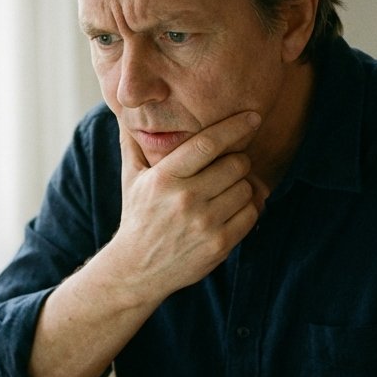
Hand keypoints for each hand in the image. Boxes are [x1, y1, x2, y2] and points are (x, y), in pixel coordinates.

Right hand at [112, 111, 264, 296]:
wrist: (137, 269)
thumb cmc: (138, 217)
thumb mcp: (131, 178)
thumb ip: (133, 143)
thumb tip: (124, 108)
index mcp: (164, 177)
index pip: (207, 143)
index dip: (234, 127)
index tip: (252, 117)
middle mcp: (185, 199)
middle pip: (236, 164)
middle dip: (238, 161)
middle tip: (228, 167)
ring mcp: (204, 223)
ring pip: (246, 188)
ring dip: (242, 186)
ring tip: (224, 192)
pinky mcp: (219, 244)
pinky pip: (251, 214)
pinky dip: (247, 209)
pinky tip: (230, 210)